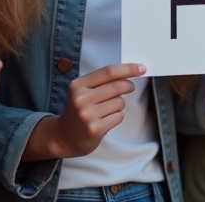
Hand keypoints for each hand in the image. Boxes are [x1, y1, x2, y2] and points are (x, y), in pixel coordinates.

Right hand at [24, 63, 145, 159]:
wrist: (63, 137)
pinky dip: (116, 117)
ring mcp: (87, 115)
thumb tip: (130, 71)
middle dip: (129, 85)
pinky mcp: (95, 129)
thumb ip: (102, 81)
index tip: (142, 68)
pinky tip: (105, 121)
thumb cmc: (78, 110)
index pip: (109, 72)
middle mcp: (80, 99)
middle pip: (117, 86)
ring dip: (119, 104)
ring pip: (120, 102)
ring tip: (106, 110)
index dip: (128, 69)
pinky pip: (119, 116)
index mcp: (78, 85)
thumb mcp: (83, 91)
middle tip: (129, 87)